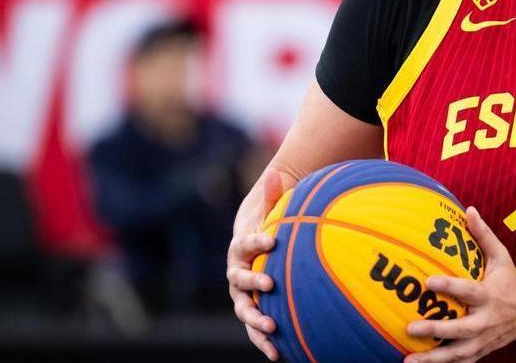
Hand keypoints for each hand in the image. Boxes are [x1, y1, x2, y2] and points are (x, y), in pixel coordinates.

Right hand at [226, 168, 285, 360]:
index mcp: (241, 248)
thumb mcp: (269, 213)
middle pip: (240, 280)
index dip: (257, 241)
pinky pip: (254, 329)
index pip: (246, 243)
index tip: (273, 239)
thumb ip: (273, 197)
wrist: (255, 252)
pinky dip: (263, 341)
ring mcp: (241, 295)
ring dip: (255, 319)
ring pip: (243, 309)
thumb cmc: (267, 231)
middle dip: (253, 283)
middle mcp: (236, 273)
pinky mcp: (250, 312)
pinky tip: (278, 354)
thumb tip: (275, 172)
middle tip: (269, 285)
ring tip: (272, 327)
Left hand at [403, 207, 515, 362]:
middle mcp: (486, 320)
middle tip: (410, 328)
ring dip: (432, 359)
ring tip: (408, 359)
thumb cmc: (509, 281)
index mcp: (489, 295)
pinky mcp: (480, 352)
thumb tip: (468, 210)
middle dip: (435, 330)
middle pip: (460, 329)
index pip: (468, 291)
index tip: (428, 281)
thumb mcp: (501, 256)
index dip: (449, 286)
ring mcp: (483, 340)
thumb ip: (483, 235)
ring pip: (457, 353)